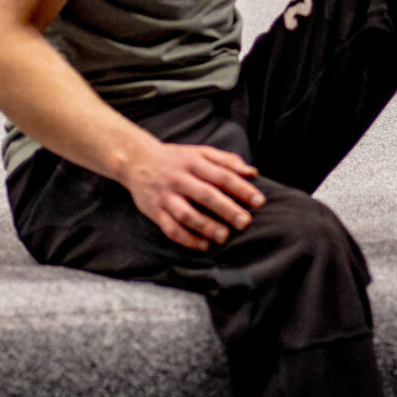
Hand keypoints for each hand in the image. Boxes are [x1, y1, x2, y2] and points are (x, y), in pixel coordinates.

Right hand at [124, 139, 264, 249]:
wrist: (136, 161)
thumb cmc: (176, 158)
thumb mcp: (200, 152)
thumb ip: (227, 161)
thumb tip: (253, 173)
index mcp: (194, 162)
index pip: (222, 176)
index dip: (242, 188)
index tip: (259, 202)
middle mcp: (179, 179)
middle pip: (205, 195)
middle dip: (226, 209)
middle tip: (245, 222)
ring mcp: (166, 196)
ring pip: (186, 214)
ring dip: (206, 226)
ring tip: (224, 237)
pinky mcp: (155, 212)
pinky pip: (171, 228)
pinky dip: (187, 239)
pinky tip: (203, 245)